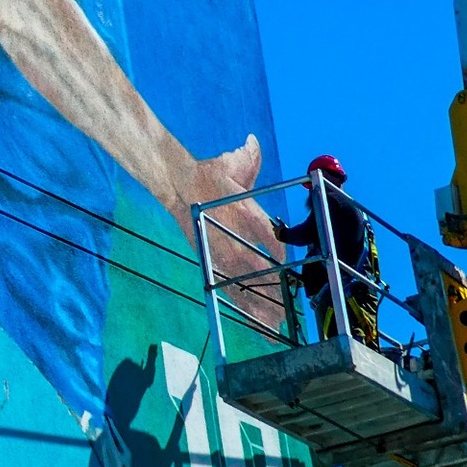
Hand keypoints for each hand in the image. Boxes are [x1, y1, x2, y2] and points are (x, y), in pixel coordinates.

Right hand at [180, 134, 284, 328]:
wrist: (175, 184)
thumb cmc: (210, 173)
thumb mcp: (231, 162)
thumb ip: (247, 157)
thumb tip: (253, 142)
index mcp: (242, 210)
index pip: (267, 236)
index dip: (281, 254)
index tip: (290, 267)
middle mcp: (231, 234)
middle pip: (255, 268)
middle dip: (273, 289)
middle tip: (290, 309)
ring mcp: (218, 250)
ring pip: (241, 283)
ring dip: (258, 304)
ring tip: (275, 325)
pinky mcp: (209, 259)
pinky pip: (227, 286)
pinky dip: (241, 306)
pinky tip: (253, 321)